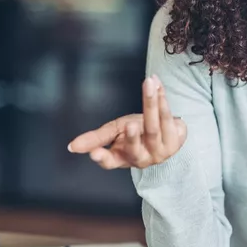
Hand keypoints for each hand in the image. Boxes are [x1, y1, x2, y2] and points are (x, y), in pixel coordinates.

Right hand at [67, 75, 186, 168]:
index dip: (103, 158)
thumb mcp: (115, 133)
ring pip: (154, 128)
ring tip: (148, 84)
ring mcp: (160, 151)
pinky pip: (167, 117)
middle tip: (130, 125)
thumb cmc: (138, 133)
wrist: (168, 133)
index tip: (93, 153)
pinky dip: (162, 98)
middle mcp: (142, 159)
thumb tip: (71, 146)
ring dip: (151, 103)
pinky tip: (157, 85)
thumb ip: (96, 138)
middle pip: (135, 147)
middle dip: (132, 136)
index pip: (111, 161)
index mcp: (123, 158)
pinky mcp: (175, 142)